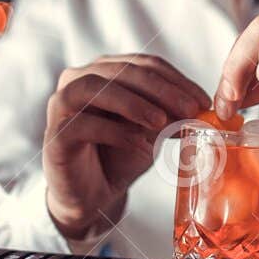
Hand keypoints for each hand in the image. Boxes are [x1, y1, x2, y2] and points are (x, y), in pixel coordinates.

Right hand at [43, 54, 210, 239]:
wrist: (91, 194)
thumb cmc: (120, 156)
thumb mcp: (152, 131)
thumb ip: (171, 115)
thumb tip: (202, 109)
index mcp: (105, 71)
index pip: (144, 64)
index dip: (176, 80)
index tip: (203, 101)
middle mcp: (78, 79)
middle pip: (122, 71)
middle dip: (160, 90)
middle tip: (190, 109)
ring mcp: (62, 104)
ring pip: (96, 89)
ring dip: (134, 103)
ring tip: (163, 122)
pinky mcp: (55, 133)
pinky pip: (84, 124)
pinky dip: (116, 132)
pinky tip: (141, 145)